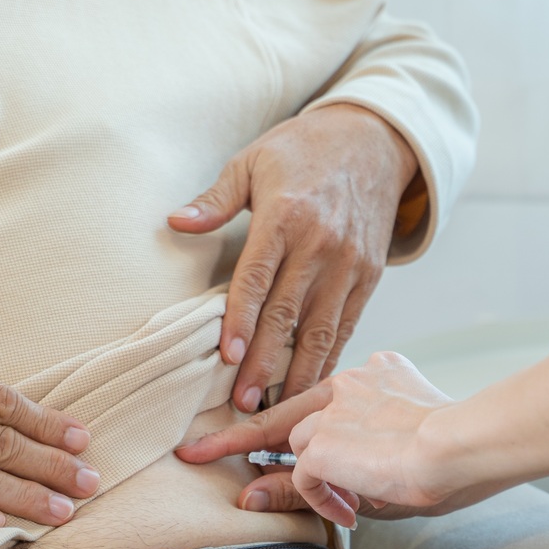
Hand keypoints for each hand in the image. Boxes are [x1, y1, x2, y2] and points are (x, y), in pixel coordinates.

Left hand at [169, 104, 419, 412]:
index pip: (258, 276)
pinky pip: (348, 324)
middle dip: (265, 362)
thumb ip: (215, 198)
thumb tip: (175, 222)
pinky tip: (314, 384)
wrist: (373, 140)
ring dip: (299, 372)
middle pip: (288, 312)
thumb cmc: (302, 150)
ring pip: (322, 327)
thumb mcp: (252, 160)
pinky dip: (332, 357)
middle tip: (244, 404)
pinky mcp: (370, 274)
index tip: (227, 357)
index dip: (241, 319)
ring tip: (276, 408)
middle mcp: (321, 243)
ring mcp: (350, 262)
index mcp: (286, 215)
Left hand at [178, 352, 486, 528]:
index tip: (259, 427)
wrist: (463, 445)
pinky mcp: (321, 439)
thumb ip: (323, 477)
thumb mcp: (386, 466)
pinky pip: (304, 480)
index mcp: (371, 377)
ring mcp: (330, 409)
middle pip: (280, 413)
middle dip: (234, 438)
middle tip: (196, 452)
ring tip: (323, 504)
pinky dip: (323, 501)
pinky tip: (352, 510)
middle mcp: (345, 383)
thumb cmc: (450, 457)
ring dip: (304, 483)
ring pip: (294, 448)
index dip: (287, 418)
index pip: (317, 399)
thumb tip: (254, 492)